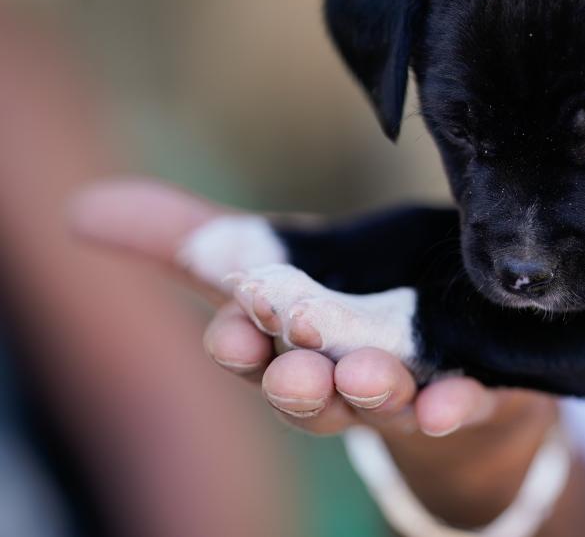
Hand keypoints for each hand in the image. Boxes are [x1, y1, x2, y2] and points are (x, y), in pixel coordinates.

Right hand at [71, 180, 558, 527]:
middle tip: (294, 369)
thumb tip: (82, 209)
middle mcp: (341, 378)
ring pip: (387, 398)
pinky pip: (464, 403)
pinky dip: (455, 407)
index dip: (238, 345)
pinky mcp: (471, 386)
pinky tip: (449, 406)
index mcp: (285, 348)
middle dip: (299, 383)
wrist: (447, 337)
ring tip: (370, 375)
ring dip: (376, 390)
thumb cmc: (342, 299)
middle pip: (312, 390)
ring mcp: (409, 387)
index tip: (232, 335)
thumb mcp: (269, 260)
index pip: (250, 351)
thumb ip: (190, 240)